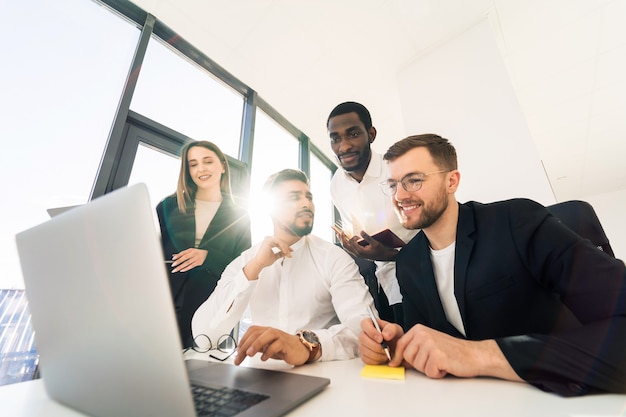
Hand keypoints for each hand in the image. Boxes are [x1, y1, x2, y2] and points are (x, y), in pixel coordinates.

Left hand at [171, 248, 207, 272]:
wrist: (208, 253)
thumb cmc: (198, 252)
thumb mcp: (190, 251)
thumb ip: (182, 253)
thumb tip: (174, 256)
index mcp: (191, 250)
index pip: (183, 253)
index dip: (178, 255)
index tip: (173, 258)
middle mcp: (194, 254)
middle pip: (185, 258)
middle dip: (178, 261)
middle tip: (173, 265)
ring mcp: (197, 258)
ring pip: (187, 263)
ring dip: (181, 267)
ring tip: (175, 270)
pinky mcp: (199, 263)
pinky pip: (191, 266)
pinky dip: (186, 268)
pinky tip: (182, 270)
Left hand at [234, 326, 309, 365]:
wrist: (300, 349)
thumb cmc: (282, 347)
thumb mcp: (266, 346)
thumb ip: (256, 347)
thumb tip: (241, 352)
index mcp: (265, 331)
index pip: (251, 332)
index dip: (242, 341)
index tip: (237, 353)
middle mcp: (271, 331)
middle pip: (256, 334)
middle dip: (246, 345)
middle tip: (240, 356)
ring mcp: (279, 336)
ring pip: (267, 335)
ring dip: (256, 344)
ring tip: (249, 354)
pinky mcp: (286, 344)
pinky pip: (277, 345)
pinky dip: (269, 351)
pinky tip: (264, 358)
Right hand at [243, 237, 292, 279]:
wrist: (260, 263)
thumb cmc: (265, 260)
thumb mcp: (276, 256)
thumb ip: (280, 253)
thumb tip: (287, 252)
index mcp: (270, 243)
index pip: (280, 243)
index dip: (286, 247)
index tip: (291, 251)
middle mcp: (269, 240)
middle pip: (281, 241)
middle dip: (287, 247)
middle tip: (290, 253)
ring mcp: (268, 240)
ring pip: (280, 241)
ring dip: (285, 247)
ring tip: (287, 253)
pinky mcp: (268, 241)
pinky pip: (278, 242)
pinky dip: (283, 247)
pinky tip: (285, 251)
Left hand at [333, 228, 396, 260]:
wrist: (384, 257)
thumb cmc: (380, 251)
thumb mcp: (375, 243)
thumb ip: (368, 238)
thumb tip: (361, 232)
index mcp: (360, 251)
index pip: (351, 243)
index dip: (350, 237)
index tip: (351, 233)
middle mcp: (357, 253)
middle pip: (345, 246)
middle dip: (341, 238)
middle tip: (339, 232)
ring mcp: (357, 254)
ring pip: (346, 247)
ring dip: (342, 241)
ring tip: (338, 234)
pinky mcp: (358, 253)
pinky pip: (349, 248)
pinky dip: (346, 243)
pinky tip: (345, 239)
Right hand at [359, 317, 403, 364]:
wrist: (396, 348)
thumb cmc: (394, 336)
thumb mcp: (396, 330)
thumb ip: (391, 329)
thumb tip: (384, 335)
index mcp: (370, 323)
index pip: (364, 323)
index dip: (371, 331)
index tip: (381, 339)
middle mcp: (364, 334)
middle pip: (362, 338)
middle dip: (375, 346)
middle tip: (386, 348)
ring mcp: (362, 345)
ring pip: (363, 350)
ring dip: (377, 354)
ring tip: (387, 354)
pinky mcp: (364, 356)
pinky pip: (366, 359)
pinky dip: (375, 360)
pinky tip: (383, 358)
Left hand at [391, 324, 521, 380]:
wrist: (473, 354)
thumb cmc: (452, 351)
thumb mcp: (429, 343)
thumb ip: (413, 348)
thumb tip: (396, 359)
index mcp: (419, 329)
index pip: (400, 345)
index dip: (397, 357)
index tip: (395, 364)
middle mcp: (423, 334)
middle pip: (407, 357)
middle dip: (418, 364)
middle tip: (432, 361)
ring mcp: (430, 344)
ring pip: (417, 366)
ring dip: (429, 369)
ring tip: (440, 362)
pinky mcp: (438, 355)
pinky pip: (429, 372)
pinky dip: (437, 374)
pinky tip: (445, 366)